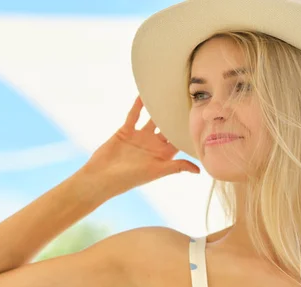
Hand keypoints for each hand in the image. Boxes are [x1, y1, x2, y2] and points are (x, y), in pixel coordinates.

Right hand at [79, 95, 200, 196]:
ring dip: (159, 109)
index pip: (179, 140)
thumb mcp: (156, 171)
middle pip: (168, 127)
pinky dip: (138, 105)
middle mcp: (153, 145)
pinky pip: (134, 115)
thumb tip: (199, 170)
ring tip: (168, 94)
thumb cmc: (130, 179)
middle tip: (188, 99)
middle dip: (176, 116)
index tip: (199, 117)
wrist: (101, 177)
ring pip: (152, 119)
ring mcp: (139, 137)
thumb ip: (176, 167)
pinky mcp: (126, 131)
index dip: (188, 131)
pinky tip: (144, 94)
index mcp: (162, 155)